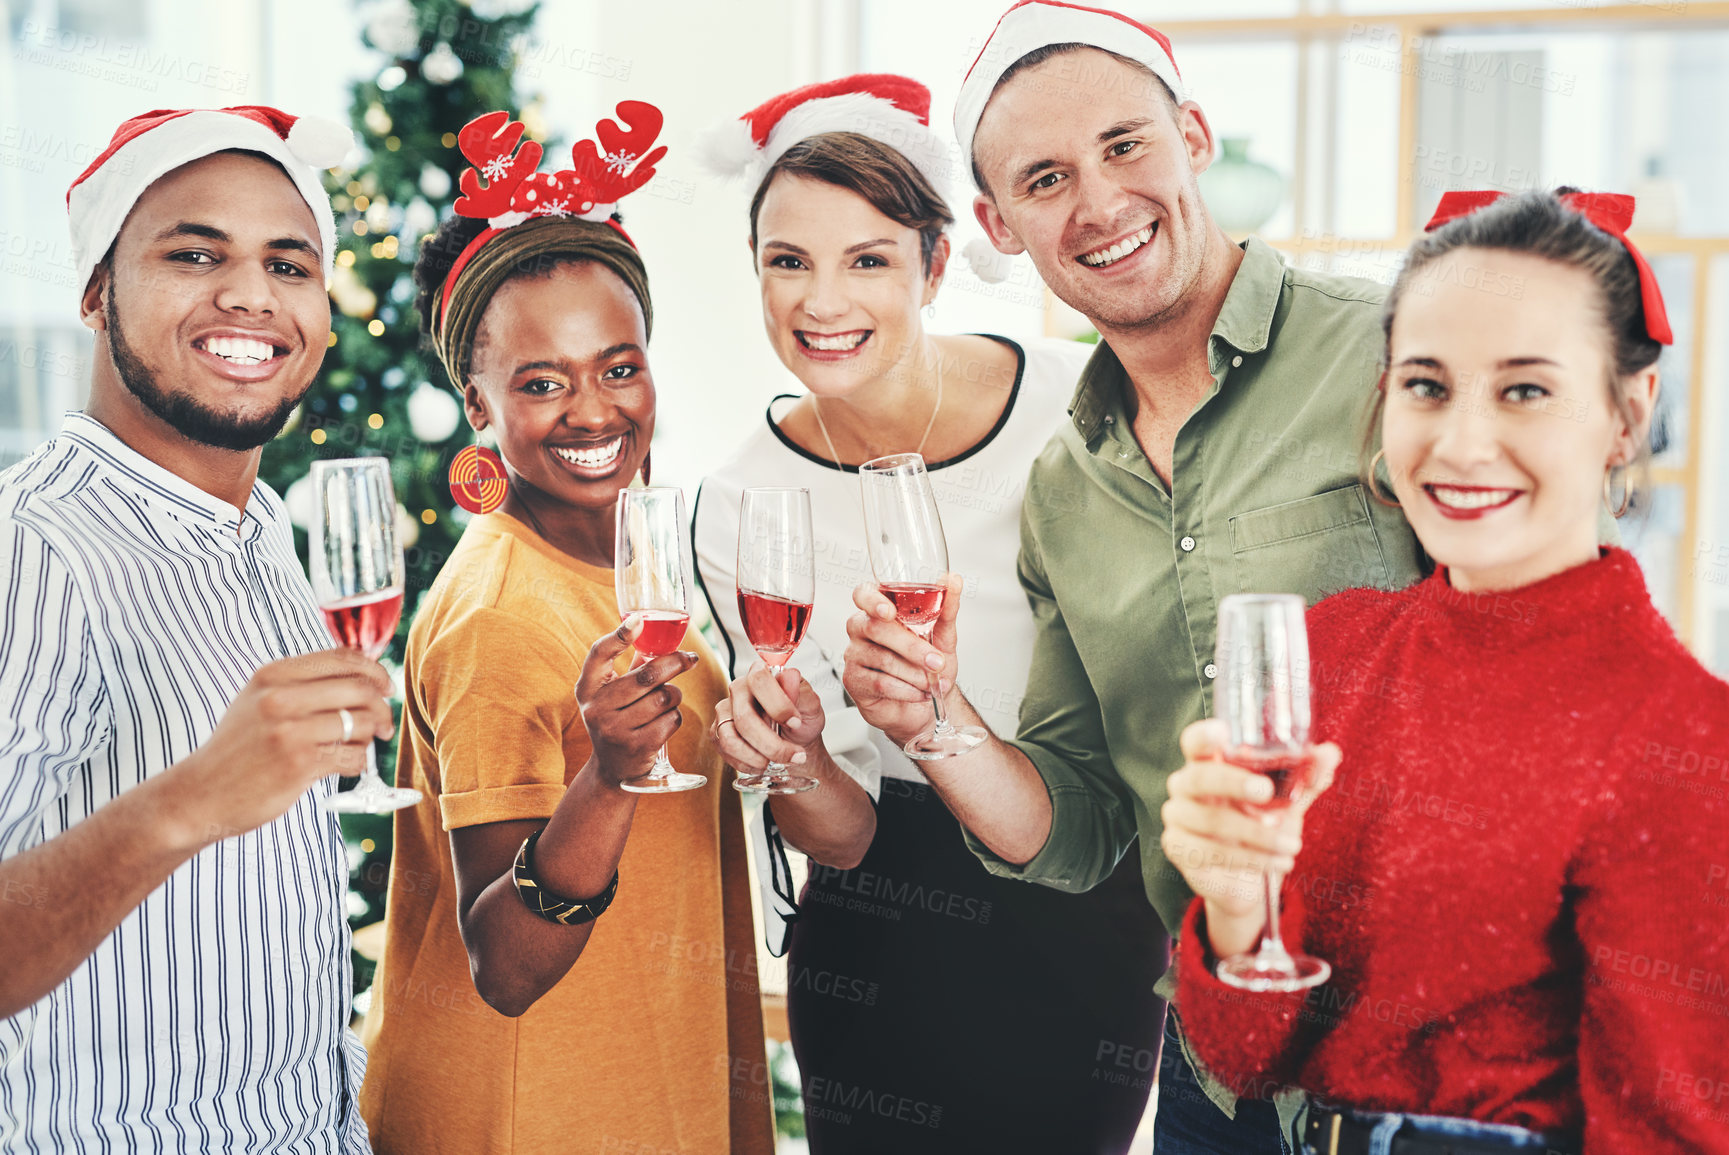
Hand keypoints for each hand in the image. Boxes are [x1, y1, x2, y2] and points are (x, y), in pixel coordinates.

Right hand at [175, 647, 394, 844]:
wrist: (199, 795)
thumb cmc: (238, 748)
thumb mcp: (258, 700)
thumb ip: (301, 684)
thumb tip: (361, 673)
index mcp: (273, 675)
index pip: (343, 658)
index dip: (375, 670)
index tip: (386, 687)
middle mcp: (280, 698)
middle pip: (359, 689)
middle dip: (382, 707)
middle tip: (384, 724)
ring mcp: (290, 731)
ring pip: (362, 723)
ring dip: (371, 737)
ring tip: (359, 746)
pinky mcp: (299, 764)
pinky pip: (353, 756)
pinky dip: (358, 762)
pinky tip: (345, 766)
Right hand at [575, 614, 698, 787]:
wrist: (612, 770)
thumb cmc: (618, 720)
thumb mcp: (612, 696)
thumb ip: (631, 669)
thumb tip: (661, 636)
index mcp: (588, 688)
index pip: (598, 654)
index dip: (619, 636)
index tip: (639, 620)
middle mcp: (597, 708)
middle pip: (647, 675)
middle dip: (675, 663)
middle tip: (690, 659)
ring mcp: (615, 729)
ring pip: (664, 697)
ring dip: (674, 696)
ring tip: (666, 701)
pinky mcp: (637, 746)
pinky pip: (672, 719)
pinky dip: (675, 717)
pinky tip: (663, 723)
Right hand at [712, 663, 823, 772]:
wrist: (795, 744)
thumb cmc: (801, 722)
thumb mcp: (811, 706)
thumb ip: (801, 692)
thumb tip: (788, 677)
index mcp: (762, 674)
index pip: (759, 680)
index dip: (777, 705)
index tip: (795, 723)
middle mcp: (740, 689)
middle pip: (744, 717)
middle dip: (772, 744)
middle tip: (795, 755)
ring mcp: (726, 710)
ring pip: (731, 739)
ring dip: (758, 757)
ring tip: (778, 762)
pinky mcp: (718, 731)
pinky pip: (726, 751)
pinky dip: (748, 763)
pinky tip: (763, 763)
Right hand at [842, 574, 961, 746]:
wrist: (925, 701)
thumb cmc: (928, 663)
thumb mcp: (944, 634)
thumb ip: (947, 607)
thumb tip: (953, 580)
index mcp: (879, 608)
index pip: (864, 594)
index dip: (872, 601)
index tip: (888, 612)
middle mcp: (861, 627)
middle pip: (876, 628)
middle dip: (912, 647)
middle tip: (936, 662)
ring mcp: (854, 653)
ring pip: (882, 659)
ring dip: (914, 674)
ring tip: (931, 681)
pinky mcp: (854, 680)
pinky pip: (881, 683)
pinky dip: (907, 690)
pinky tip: (918, 692)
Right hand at [1160, 719, 1339, 925]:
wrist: (1247, 877)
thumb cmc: (1260, 824)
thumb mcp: (1285, 799)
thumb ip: (1305, 777)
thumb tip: (1330, 753)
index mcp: (1207, 763)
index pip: (1194, 742)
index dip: (1204, 736)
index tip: (1222, 731)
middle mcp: (1185, 786)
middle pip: (1198, 777)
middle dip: (1233, 782)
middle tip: (1265, 792)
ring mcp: (1178, 818)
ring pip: (1213, 821)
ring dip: (1258, 835)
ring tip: (1293, 845)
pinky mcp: (1179, 849)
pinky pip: (1212, 852)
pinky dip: (1251, 859)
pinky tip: (1278, 862)